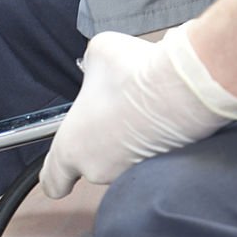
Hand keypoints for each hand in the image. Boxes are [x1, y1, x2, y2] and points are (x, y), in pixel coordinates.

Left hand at [41, 23, 236, 198]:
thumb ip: (90, 67)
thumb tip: (96, 66)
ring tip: (140, 111)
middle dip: (100, 145)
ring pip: (120, 163)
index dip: (55, 179)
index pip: (51, 182)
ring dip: (127, 144)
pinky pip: (149, 159)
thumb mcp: (99, 54)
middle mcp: (97, 169)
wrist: (184, 86)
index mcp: (71, 149)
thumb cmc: (135, 74)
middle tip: (113, 116)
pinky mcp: (158, 170)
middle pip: (91, 166)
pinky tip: (161, 119)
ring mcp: (128, 173)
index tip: (61, 174)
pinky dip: (153, 144)